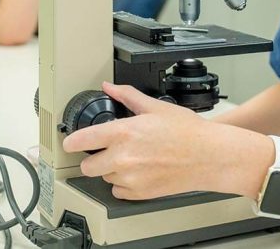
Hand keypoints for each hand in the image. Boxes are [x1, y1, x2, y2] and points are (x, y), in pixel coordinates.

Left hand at [61, 82, 273, 200]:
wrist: (209, 156)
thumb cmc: (188, 132)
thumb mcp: (156, 107)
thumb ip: (127, 96)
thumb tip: (110, 87)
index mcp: (124, 132)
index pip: (83, 140)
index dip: (72, 141)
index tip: (70, 143)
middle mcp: (123, 157)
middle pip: (88, 165)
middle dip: (94, 157)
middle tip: (107, 150)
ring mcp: (131, 178)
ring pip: (104, 177)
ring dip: (111, 169)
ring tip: (131, 158)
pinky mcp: (140, 193)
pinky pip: (119, 191)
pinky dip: (124, 183)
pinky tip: (139, 171)